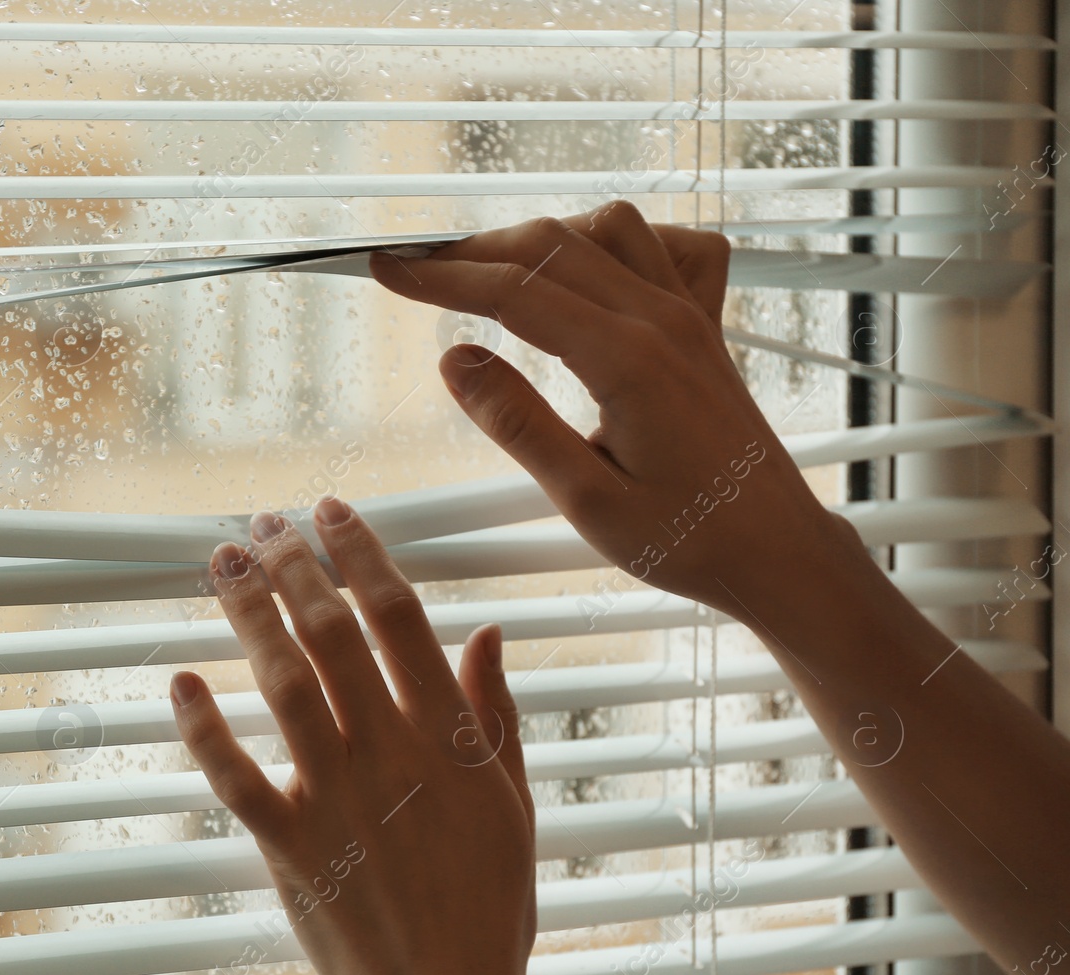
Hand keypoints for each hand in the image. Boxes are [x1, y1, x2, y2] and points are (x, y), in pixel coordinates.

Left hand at [169, 498, 540, 974]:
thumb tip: (486, 632)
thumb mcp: (513, 807)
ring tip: (221, 564)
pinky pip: (235, 777)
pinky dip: (202, 727)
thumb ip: (495, 715)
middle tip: (262, 524)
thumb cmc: (489, 913)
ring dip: (248, 617)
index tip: (333, 512)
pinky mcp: (289, 847)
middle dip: (293, 566)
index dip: (362, 554)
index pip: (399, 617)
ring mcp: (335, 799)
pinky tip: (180, 678)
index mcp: (450, 740)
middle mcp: (390, 754)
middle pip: (332, 633)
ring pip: (283, 685)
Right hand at [369, 201, 865, 623]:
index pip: (514, 292)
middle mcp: (662, 320)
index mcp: (628, 360)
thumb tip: (453, 359)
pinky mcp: (705, 327)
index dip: (441, 277)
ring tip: (485, 268)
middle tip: (411, 266)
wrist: (779, 552)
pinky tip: (589, 269)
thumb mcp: (587, 499)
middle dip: (472, 249)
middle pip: (551, 245)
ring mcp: (690, 316)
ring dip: (538, 237)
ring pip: (606, 231)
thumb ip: (518, 423)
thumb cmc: (690, 538)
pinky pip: (668, 248)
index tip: (385, 268)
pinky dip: (619, 241)